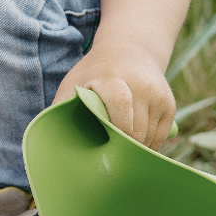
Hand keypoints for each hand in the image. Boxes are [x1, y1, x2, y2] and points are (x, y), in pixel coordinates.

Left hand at [52, 36, 175, 149]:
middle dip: (121, 149)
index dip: (115, 129)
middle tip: (105, 164)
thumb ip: (62, 105)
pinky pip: (160, 136)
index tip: (105, 148)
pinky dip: (146, 145)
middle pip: (135, 129)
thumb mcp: (73, 82)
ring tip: (116, 154)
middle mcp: (140, 86)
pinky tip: (131, 146)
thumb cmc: (92, 74)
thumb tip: (46, 136)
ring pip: (148, 137)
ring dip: (133, 150)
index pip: (120, 103)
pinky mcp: (169, 106)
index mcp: (112, 78)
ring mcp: (158, 96)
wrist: (129, 51)